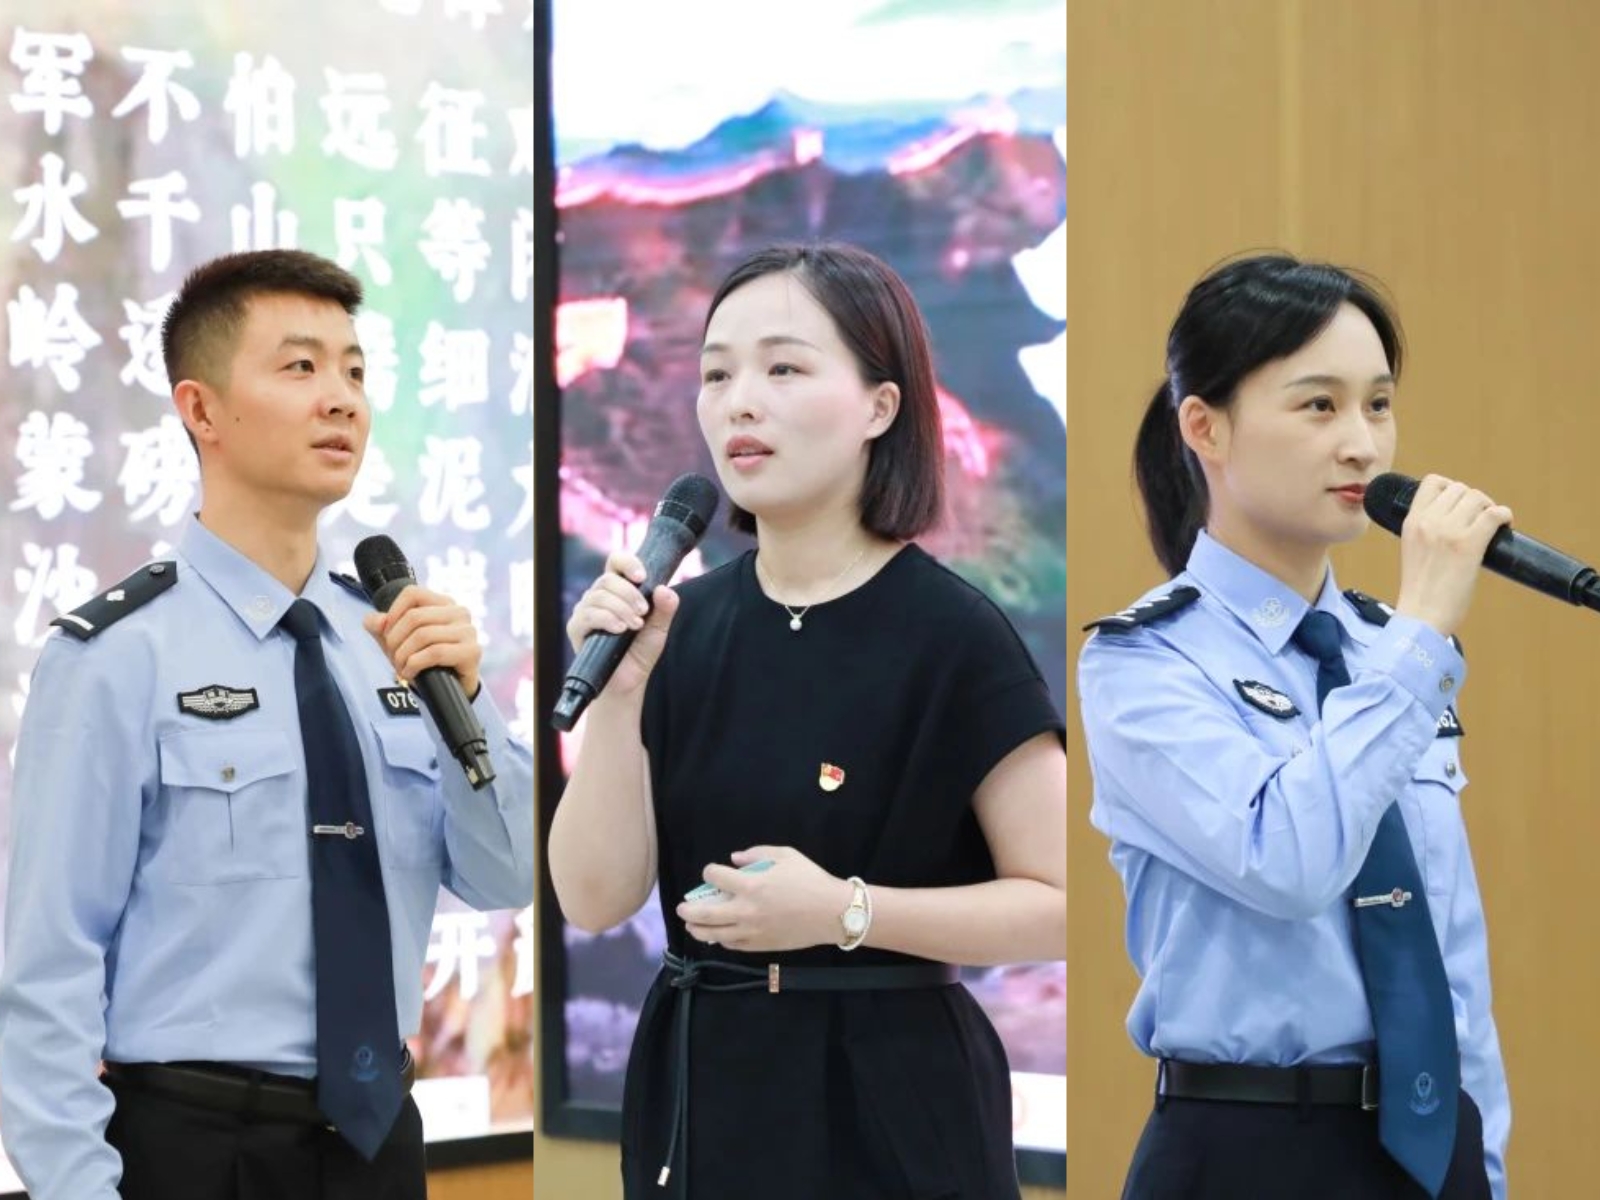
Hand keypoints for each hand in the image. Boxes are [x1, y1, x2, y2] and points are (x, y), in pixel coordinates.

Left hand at [362, 585, 482, 699]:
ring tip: (401, 667)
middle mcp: (459, 612)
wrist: (448, 688)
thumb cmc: (425, 659)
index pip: (413, 593)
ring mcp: (468, 631)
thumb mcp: (398, 641)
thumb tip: (374, 621)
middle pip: (414, 616)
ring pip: (423, 635)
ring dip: (403, 655)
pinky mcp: (472, 651)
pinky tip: (410, 673)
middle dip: (395, 640)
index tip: (387, 634)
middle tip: (393, 656)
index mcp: (443, 603)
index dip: (393, 613)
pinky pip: (435, 653)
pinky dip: (415, 664)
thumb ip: (381, 627)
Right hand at [564, 550, 678, 698]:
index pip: (615, 562)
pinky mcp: (576, 628)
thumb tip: (665, 589)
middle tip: (643, 613)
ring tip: (634, 626)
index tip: (642, 576)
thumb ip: (665, 609)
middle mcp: (598, 597)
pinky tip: (620, 629)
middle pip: (607, 579)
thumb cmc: (640, 652)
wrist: (627, 682)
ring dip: (621, 608)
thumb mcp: (659, 629)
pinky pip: (588, 614)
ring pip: (598, 595)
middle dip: (629, 594)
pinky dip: (607, 619)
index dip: (627, 562)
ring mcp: (585, 611)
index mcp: (617, 590)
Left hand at [675, 847, 854, 953]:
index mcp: (751, 885)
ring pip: (714, 934)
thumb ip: (757, 854)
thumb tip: (734, 859)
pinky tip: (718, 936)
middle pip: (704, 913)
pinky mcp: (760, 946)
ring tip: (691, 926)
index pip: (715, 877)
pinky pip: (732, 945)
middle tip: (682, 907)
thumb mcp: (786, 856)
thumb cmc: (811, 880)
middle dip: (689, 909)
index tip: (712, 871)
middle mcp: (746, 910)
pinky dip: (721, 940)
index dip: (709, 872)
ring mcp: (751, 931)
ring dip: (698, 930)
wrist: (833, 913)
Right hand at [1393, 474, 1513, 637]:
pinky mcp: (1468, 545)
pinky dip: (1504, 515)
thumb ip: (1426, 531)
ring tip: (1491, 524)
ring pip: (1478, 498)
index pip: (1432, 482)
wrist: (1421, 616)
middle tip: (1480, 519)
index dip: (1450, 487)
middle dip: (1474, 500)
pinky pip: (1493, 515)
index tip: (1458, 505)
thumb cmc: (1419, 591)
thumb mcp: (1411, 550)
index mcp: (1411, 522)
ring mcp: (1448, 531)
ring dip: (1489, 508)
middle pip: (1460, 489)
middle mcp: (1428, 522)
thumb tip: (1455, 520)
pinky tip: (1505, 525)